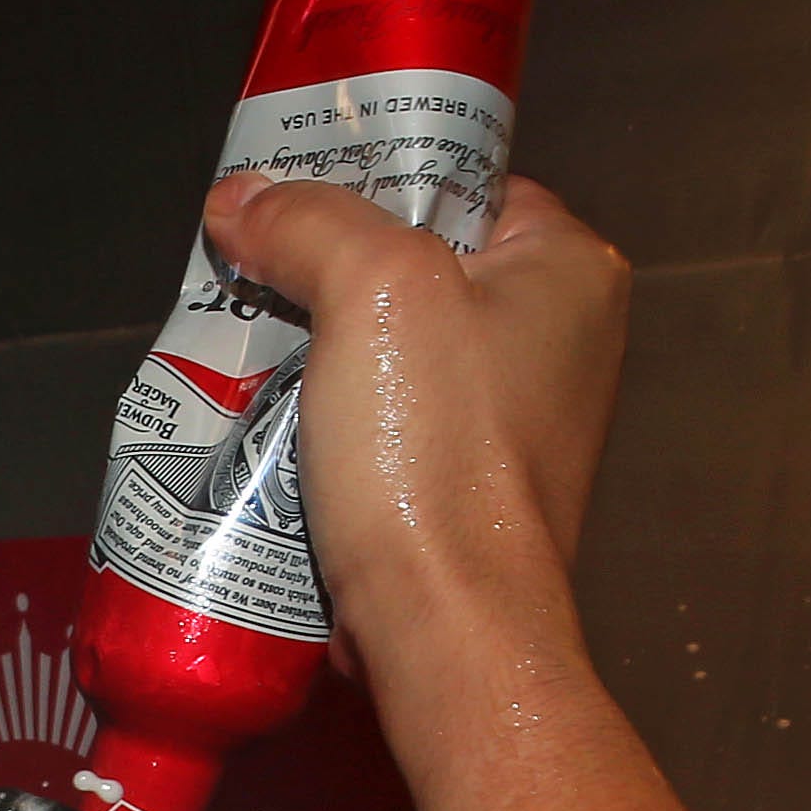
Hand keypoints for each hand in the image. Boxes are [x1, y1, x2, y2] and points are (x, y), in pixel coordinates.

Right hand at [202, 168, 629, 681]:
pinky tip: (275, 426)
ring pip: (395, 350)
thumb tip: (241, 199)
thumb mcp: (370, 289)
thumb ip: (307, 221)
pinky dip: (332, 422)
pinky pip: (388, 425)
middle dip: (328, 276)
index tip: (292, 203)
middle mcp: (560, 338)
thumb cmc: (435, 456)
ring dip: (319, 354)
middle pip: (418, 267)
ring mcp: (518, 419)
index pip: (460, 183)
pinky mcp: (468, 485)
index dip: (372, 184)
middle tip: (254, 280)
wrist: (443, 626)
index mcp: (569, 268)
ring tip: (248, 351)